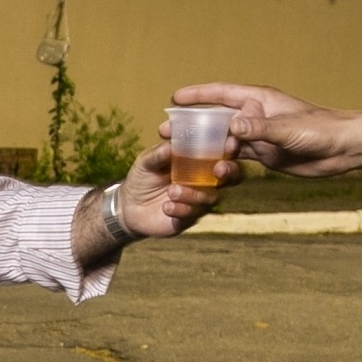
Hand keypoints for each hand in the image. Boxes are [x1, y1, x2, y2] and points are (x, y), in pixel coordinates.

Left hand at [111, 139, 231, 238]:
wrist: (129, 206)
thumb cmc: (143, 177)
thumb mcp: (146, 162)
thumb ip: (158, 154)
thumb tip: (168, 145)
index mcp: (199, 161)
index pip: (222, 152)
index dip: (231, 148)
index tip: (231, 143)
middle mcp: (205, 181)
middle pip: (232, 176)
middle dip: (230, 171)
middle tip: (219, 169)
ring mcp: (199, 200)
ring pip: (210, 198)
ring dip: (194, 194)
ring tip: (171, 191)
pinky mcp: (189, 218)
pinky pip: (193, 215)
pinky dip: (181, 210)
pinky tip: (166, 207)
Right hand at [169, 82, 354, 175]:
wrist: (341, 148)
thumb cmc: (319, 131)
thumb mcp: (286, 129)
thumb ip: (258, 129)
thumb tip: (230, 127)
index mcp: (258, 100)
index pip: (221, 93)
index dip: (197, 95)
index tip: (174, 98)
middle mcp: (254, 115)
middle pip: (215, 117)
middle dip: (191, 124)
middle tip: (165, 133)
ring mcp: (257, 134)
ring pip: (222, 138)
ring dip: (202, 146)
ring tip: (179, 155)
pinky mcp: (263, 153)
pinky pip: (235, 156)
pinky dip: (219, 161)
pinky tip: (203, 170)